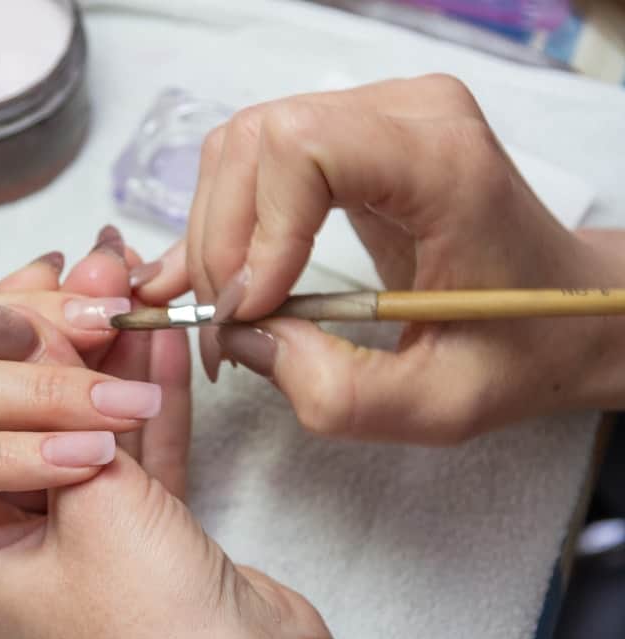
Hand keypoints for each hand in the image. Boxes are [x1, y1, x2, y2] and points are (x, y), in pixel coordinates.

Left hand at [0, 230, 341, 638]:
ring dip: (115, 360)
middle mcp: (10, 551)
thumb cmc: (150, 638)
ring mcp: (79, 546)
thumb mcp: (89, 501)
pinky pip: (137, 458)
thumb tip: (7, 314)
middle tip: (97, 269)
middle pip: (30, 417)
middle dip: (69, 338)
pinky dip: (152, 401)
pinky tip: (162, 342)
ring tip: (134, 286)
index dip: (6, 340)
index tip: (43, 277)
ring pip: (91, 431)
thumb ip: (50, 400)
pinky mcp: (142, 542)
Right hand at [138, 75, 624, 443]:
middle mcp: (407, 113)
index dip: (260, 232)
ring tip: (228, 311)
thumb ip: (338, 392)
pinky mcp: (349, 131)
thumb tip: (243, 337)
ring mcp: (375, 112)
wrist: (559, 303)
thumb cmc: (517, 347)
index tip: (253, 311)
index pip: (305, 150)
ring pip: (241, 149)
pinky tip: (200, 275)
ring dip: (216, 235)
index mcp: (444, 162)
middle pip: (256, 144)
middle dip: (224, 244)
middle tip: (229, 327)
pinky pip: (254, 158)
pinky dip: (221, 219)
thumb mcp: (439, 405)